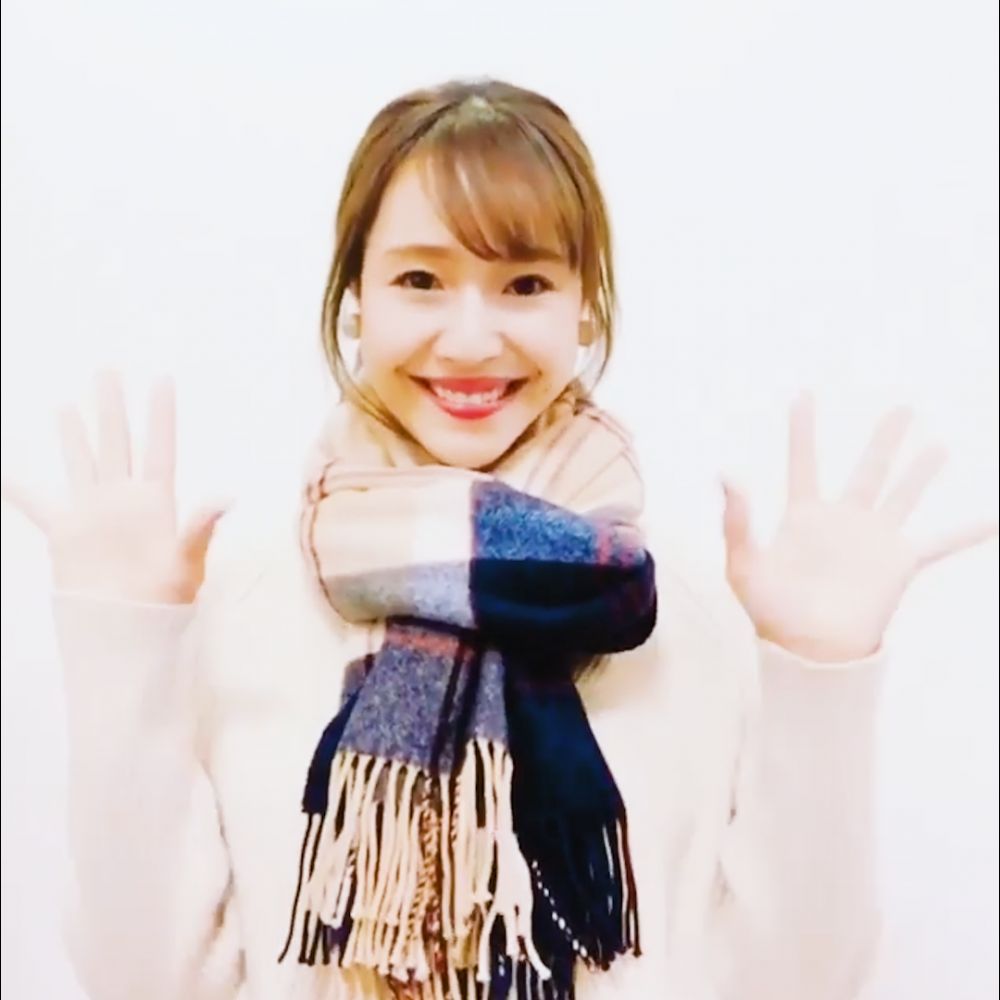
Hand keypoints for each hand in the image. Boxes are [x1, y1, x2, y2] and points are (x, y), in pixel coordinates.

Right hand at [2, 371, 226, 603]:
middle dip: (112, 406)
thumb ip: (201, 526)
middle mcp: (124, 499)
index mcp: (157, 501)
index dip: (160, 413)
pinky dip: (17, 489)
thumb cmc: (167, 600)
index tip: (162, 378)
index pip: (158, 446)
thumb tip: (227, 497)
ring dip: (73, 433)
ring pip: (82, 461)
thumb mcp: (188, 562)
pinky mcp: (67, 532)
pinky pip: (37, 505)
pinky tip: (6, 472)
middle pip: (117, 442)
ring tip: (67, 405)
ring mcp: (94, 512)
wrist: (129, 632)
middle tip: (108, 368)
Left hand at [722, 392, 997, 662]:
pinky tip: (993, 520)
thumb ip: (737, 521)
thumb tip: (727, 474)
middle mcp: (842, 522)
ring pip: (903, 494)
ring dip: (921, 471)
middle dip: (885, 440)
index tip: (803, 395)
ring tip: (938, 445)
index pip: (804, 463)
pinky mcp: (899, 563)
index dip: (803, 430)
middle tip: (903, 408)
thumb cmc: (770, 612)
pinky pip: (940, 543)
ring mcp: (873, 540)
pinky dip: (967, 532)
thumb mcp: (744, 565)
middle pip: (867, 470)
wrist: (808, 650)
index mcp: (803, 518)